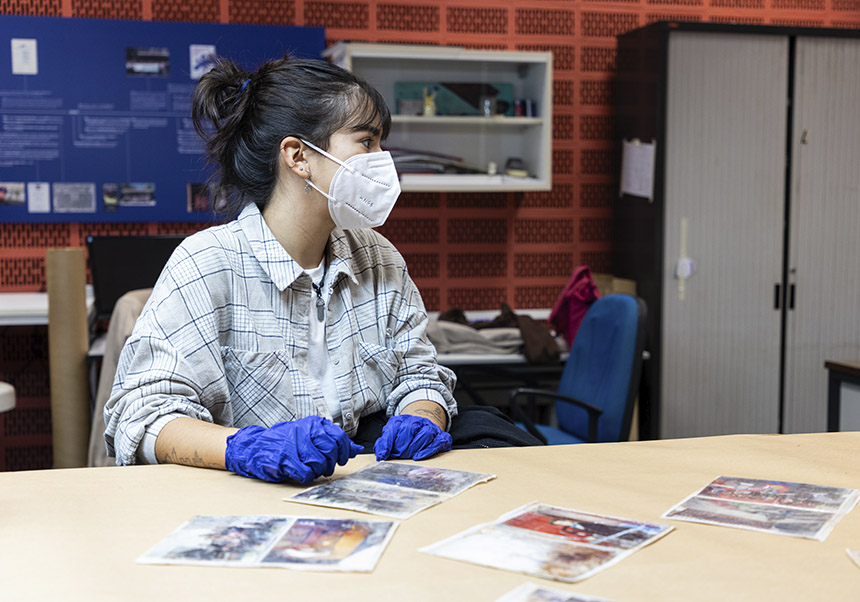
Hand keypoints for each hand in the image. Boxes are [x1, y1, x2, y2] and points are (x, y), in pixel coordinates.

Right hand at [225, 416, 361, 483]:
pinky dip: (306, 476)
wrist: (257, 446)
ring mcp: (294, 444)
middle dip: (330, 463)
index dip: (343, 451)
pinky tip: (300, 472)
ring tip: (310, 468)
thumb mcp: (311, 437)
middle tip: (325, 468)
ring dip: (317, 470)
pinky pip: (305, 473)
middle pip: (330, 450)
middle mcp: (305, 431)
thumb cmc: (287, 442)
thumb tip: (355, 450)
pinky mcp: (285, 458)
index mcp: (313, 424)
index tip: (341, 459)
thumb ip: (333, 442)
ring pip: (319, 462)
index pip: (338, 437)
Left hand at [374, 415, 451, 460]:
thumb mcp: (392, 437)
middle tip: (397, 455)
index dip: (387, 441)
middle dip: (402, 444)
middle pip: (410, 428)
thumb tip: (380, 455)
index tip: (383, 454)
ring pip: (426, 433)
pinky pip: (438, 441)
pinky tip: (418, 457)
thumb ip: (384, 444)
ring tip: (408, 456)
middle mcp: (418, 421)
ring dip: (415, 446)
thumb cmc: (406, 437)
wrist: (424, 430)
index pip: (394, 426)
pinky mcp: (441, 436)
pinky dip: (428, 450)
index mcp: (403, 420)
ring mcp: (431, 428)